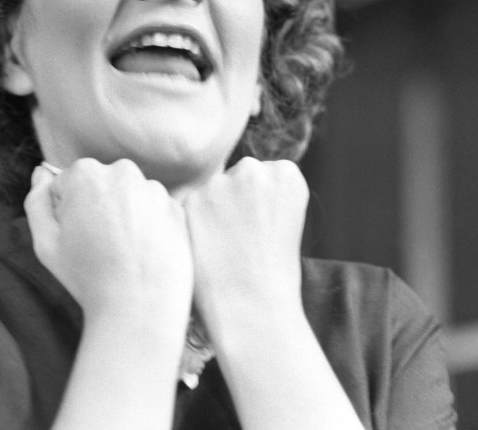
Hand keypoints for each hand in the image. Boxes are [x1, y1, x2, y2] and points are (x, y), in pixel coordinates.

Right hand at [25, 158, 193, 331]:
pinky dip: (147, 225)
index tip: (74, 236)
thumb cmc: (87, 276)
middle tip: (97, 246)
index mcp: (86, 173)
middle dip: (95, 206)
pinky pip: (153, 209)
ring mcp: (153, 188)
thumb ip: (37, 200)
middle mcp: (122, 171)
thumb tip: (41, 172)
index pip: (66, 184)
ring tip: (121, 252)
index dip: (66, 212)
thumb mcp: (45, 241)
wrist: (139, 307)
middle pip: (99, 184)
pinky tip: (142, 252)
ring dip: (123, 214)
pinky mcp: (175, 207)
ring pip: (128, 196)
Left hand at [183, 157, 308, 344]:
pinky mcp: (191, 200)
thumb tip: (236, 183)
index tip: (265, 228)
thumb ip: (264, 192)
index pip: (266, 175)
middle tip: (243, 239)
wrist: (254, 307)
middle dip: (236, 200)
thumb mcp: (286, 220)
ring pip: (213, 191)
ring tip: (226, 248)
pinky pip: (192, 208)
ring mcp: (220, 182)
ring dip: (214, 211)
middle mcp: (253, 169)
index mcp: (286, 173)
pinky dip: (195, 225)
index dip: (262, 205)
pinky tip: (208, 249)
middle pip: (237, 177)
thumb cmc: (274, 272)